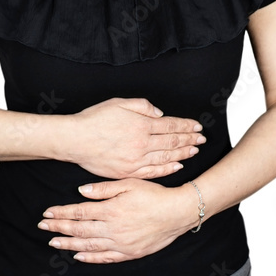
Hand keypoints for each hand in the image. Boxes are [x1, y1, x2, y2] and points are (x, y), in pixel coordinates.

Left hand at [38, 179, 198, 262]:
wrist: (177, 212)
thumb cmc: (155, 195)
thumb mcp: (130, 183)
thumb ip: (105, 189)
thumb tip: (82, 191)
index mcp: (111, 210)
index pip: (79, 213)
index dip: (61, 213)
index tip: (47, 213)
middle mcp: (112, 229)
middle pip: (79, 230)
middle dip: (59, 228)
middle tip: (43, 228)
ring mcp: (120, 243)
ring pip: (88, 246)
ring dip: (69, 244)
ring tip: (54, 243)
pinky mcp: (129, 253)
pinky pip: (105, 258)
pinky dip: (90, 258)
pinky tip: (78, 256)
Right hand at [62, 98, 205, 178]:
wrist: (74, 140)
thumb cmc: (94, 119)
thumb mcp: (119, 103)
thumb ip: (142, 106)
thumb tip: (159, 114)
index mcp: (141, 125)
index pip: (171, 125)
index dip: (186, 126)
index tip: (197, 126)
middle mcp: (142, 143)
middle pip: (172, 142)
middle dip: (189, 139)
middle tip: (202, 138)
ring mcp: (135, 160)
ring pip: (166, 158)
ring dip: (183, 154)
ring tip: (194, 150)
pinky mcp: (127, 172)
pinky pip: (153, 172)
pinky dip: (167, 169)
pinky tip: (177, 166)